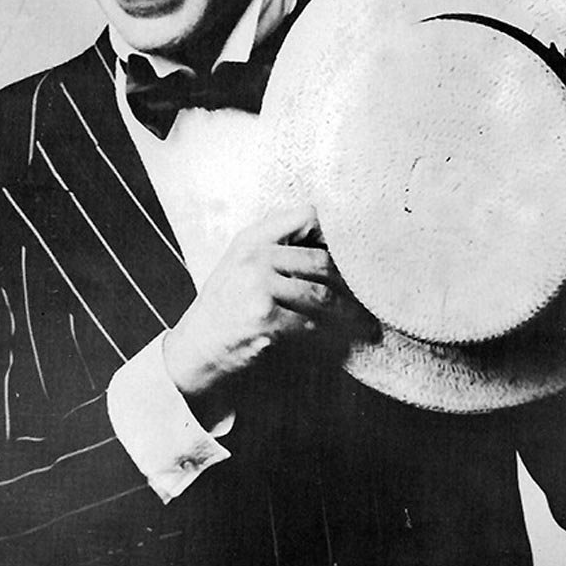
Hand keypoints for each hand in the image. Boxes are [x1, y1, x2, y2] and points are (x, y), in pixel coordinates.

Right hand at [163, 205, 376, 403]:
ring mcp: (258, 288)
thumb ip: (276, 246)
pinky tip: (335, 340)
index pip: (306, 215)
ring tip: (364, 321)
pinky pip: (310, 323)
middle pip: (321, 260)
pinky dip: (326, 334)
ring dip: (346, 311)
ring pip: (321, 294)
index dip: (334, 232)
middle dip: (349, 281)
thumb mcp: (241, 264)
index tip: (354, 252)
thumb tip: (330, 239)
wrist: (195, 350)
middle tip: (370, 294)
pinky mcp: (265, 320)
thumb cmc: (225, 307)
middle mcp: (254, 257)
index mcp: (251, 238)